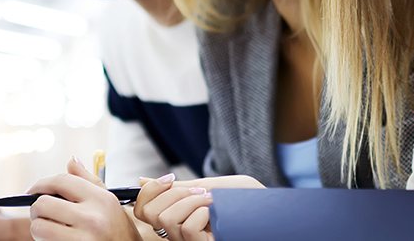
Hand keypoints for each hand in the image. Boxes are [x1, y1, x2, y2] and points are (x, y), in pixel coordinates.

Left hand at [26, 157, 139, 240]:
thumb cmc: (118, 230)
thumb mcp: (110, 203)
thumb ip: (89, 181)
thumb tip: (71, 161)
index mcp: (101, 200)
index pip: (62, 181)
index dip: (42, 183)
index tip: (33, 190)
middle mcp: (92, 219)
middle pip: (43, 204)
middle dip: (37, 208)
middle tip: (41, 214)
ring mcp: (81, 239)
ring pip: (38, 228)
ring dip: (39, 228)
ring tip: (50, 229)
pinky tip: (58, 240)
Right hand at [134, 175, 264, 240]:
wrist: (271, 212)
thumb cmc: (243, 202)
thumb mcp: (207, 188)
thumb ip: (179, 187)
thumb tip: (142, 181)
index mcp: (176, 218)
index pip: (142, 210)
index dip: (149, 192)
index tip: (171, 178)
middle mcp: (178, 234)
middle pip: (149, 213)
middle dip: (174, 194)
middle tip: (201, 193)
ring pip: (166, 219)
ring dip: (191, 202)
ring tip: (212, 203)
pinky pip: (187, 228)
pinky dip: (203, 213)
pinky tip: (217, 215)